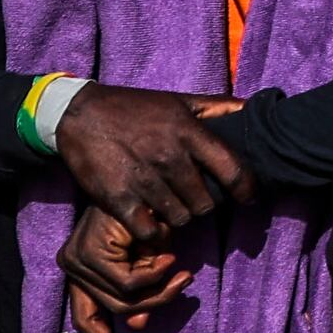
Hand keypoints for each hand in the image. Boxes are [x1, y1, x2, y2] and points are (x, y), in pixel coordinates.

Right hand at [51, 84, 250, 239]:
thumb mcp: (179, 101)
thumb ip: (218, 107)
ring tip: (170, 206)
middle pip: (205, 204)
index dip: (246, 189)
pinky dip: (153, 232)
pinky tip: (150, 220)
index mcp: (189, 133)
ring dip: (178, 217)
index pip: (234, 171)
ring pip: (180, 219)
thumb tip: (252, 107)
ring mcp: (144, 180)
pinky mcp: (118, 198)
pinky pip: (149, 231)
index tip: (247, 197)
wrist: (80, 115)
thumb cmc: (135, 108)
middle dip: (203, 204)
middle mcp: (170, 158)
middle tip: (192, 198)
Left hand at [60, 204, 191, 332]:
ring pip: (123, 299)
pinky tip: (169, 254)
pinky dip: (155, 273)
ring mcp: (78, 259)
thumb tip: (138, 327)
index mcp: (80, 269)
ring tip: (179, 269)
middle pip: (112, 310)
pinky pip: (128, 282)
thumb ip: (141, 291)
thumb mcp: (146, 259)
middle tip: (182, 286)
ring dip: (160, 288)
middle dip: (153, 305)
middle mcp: (72, 266)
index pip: (84, 319)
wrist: (144, 178)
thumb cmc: (147, 214)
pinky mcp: (91, 252)